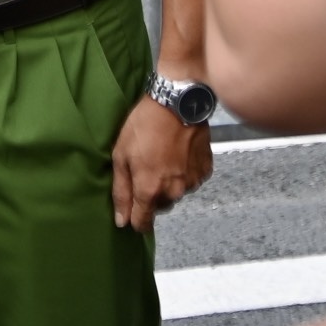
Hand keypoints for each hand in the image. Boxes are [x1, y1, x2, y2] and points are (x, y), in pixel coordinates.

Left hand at [111, 96, 213, 233]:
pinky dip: (183, 173)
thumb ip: (121, 192)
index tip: (130, 212)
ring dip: (168, 184)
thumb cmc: (143, 126)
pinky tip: (176, 154)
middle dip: (150, 196)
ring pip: (176, 194)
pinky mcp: (205, 171)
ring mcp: (192, 182)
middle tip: (144, 170)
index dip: (134, 221)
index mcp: (150, 190)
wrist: (177, 103)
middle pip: (159, 207)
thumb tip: (122, 221)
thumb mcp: (121, 155)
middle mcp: (174, 192)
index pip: (142, 223)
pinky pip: (190, 181)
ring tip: (161, 158)